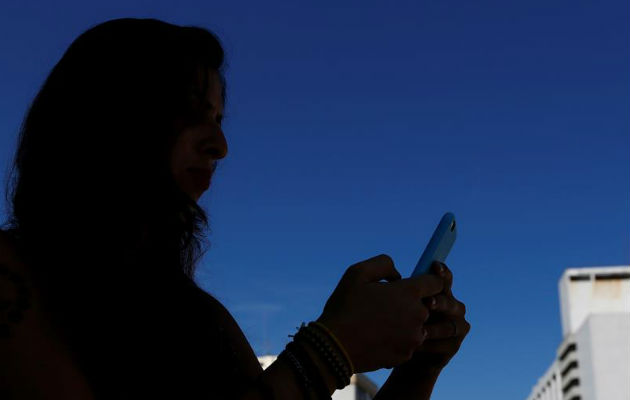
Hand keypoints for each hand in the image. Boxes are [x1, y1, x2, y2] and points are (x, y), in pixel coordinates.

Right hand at [317, 254, 443, 372]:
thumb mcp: (357, 272)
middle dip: (410, 302)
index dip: (427, 280)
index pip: (436, 282)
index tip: (415, 283)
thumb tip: (397, 275)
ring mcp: (414, 338)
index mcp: (409, 292)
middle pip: (426, 305)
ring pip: (417, 325)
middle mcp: (418, 315)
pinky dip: (397, 339)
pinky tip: (377, 337)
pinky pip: (407, 343)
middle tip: (385, 304)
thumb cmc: (345, 306)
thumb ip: (383, 264)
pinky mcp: (406, 355)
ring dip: (405, 322)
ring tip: (379, 323)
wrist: (334, 347)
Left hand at [398, 261, 469, 374]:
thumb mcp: (401, 304)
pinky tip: (416, 347)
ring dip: (433, 328)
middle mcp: (453, 308)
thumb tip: (394, 278)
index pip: (445, 279)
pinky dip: (429, 346)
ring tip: (419, 330)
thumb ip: (403, 291)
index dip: (442, 272)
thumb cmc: (400, 322)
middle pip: (449, 302)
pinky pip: (444, 346)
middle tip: (428, 302)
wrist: (403, 353)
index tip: (435, 266)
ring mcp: (457, 328)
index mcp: (442, 293)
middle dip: (439, 302)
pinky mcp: (453, 347)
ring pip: (448, 326)